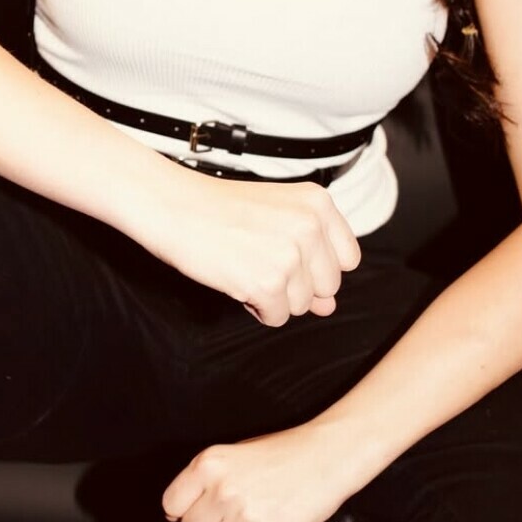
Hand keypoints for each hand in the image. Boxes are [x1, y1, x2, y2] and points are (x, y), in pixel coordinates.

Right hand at [139, 173, 360, 325]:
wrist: (174, 206)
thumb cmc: (219, 210)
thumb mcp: (275, 220)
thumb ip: (311, 259)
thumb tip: (329, 307)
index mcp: (318, 203)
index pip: (348, 259)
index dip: (317, 266)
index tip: (286, 252)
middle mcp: (311, 227)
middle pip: (328, 286)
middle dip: (295, 283)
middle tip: (257, 256)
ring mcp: (291, 256)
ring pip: (303, 305)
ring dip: (274, 295)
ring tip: (244, 263)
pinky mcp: (268, 283)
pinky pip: (277, 317)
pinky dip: (255, 307)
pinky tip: (235, 277)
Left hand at [162, 425, 355, 521]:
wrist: (325, 455)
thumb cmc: (280, 454)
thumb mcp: (232, 455)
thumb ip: (202, 482)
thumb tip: (172, 515)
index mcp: (208, 463)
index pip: (171, 504)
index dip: (185, 511)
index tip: (200, 510)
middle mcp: (222, 488)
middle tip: (233, 515)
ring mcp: (245, 514)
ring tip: (253, 519)